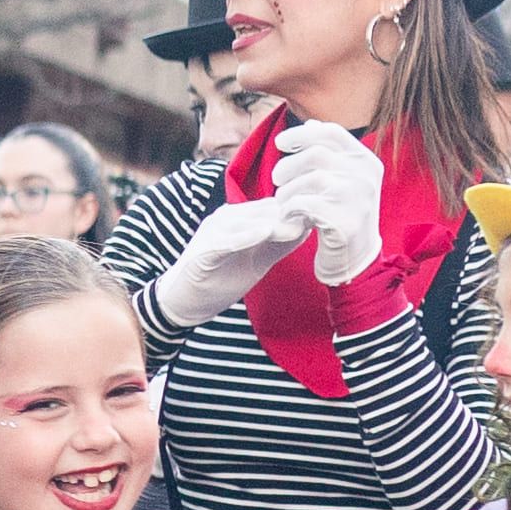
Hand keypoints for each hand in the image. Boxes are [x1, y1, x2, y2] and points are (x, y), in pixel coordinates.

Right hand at [149, 186, 316, 328]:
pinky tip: (265, 233)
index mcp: (240, 218)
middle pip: (265, 210)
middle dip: (292, 212)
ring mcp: (212, 232)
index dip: (300, 210)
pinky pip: (226, 240)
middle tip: (320, 212)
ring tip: (300, 224)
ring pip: (248, 221)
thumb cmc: (219, 279)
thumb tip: (308, 229)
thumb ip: (279, 245)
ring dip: (273, 222)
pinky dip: (245, 236)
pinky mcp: (203, 250)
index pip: (276, 207)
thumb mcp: (257, 260)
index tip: (327, 212)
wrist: (183, 302)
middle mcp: (226, 218)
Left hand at [265, 121, 385, 286]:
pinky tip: (288, 216)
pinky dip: (290, 208)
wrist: (354, 260)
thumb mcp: (342, 181)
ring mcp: (359, 199)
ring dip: (287, 191)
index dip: (302, 134)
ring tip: (282, 202)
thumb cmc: (341, 216)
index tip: (280, 143)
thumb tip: (310, 124)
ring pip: (310, 179)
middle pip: (316, 154)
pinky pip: (306, 204)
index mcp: (367, 161)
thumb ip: (328, 154)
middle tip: (276, 179)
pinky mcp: (346, 222)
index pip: (332, 133)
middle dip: (289, 165)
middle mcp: (367, 177)